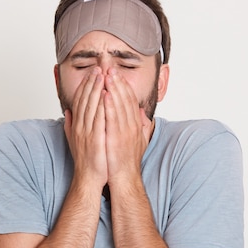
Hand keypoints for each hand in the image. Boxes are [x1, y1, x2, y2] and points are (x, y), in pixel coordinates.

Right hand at [64, 67, 107, 186]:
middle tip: (98, 68)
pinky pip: (99, 119)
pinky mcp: (95, 139)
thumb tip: (68, 112)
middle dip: (92, 83)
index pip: (81, 100)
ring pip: (91, 106)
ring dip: (96, 89)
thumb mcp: (75, 139)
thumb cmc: (86, 160)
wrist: (89, 178)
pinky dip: (102, 106)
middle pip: (85, 100)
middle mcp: (80, 126)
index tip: (93, 73)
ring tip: (102, 76)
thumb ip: (71, 125)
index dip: (87, 85)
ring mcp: (87, 132)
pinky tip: (106, 95)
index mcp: (77, 125)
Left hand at [103, 68, 150, 182]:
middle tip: (110, 68)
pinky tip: (105, 95)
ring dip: (114, 89)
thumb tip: (142, 113)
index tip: (116, 74)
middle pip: (125, 100)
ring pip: (120, 106)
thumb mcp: (138, 140)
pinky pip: (113, 119)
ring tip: (107, 75)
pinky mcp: (117, 139)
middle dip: (118, 83)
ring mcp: (126, 132)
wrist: (125, 178)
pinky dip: (110, 106)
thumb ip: (140, 126)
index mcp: (135, 125)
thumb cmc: (128, 161)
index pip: (130, 101)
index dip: (124, 86)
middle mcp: (132, 126)